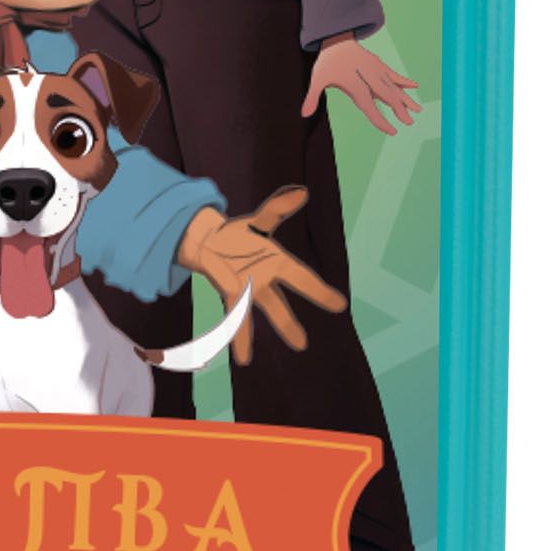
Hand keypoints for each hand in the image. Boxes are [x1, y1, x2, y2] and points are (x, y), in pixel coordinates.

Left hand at [175, 192, 348, 365]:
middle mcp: (265, 281)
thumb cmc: (239, 234)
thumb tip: (302, 192)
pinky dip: (239, 336)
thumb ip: (277, 209)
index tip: (340, 305)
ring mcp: (247, 290)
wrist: (211, 241)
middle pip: (278, 304)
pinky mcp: (229, 293)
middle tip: (303, 345)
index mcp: (276, 263)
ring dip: (264, 331)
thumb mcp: (259, 221)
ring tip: (282, 351)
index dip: (319, 291)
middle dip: (288, 322)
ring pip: (258, 313)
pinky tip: (243, 358)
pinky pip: (234, 315)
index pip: (300, 278)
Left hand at [303, 36, 421, 133]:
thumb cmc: (327, 60)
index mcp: (356, 85)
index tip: (392, 131)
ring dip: (405, 98)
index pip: (370, 107)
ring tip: (418, 110)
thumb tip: (303, 115)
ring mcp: (376, 70)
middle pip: (387, 97)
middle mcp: (369, 78)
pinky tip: (415, 85)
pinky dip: (403, 80)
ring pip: (393, 87)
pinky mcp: (379, 64)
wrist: (335, 37)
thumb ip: (312, 97)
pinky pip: (393, 74)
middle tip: (409, 123)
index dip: (381, 121)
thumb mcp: (317, 79)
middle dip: (399, 110)